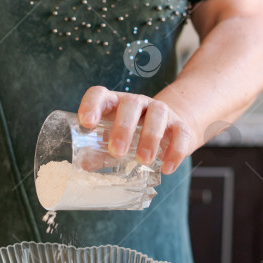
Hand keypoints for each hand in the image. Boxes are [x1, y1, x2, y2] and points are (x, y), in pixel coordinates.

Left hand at [77, 86, 197, 174]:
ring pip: (158, 114)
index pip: (100, 94)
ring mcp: (161, 112)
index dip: (92, 105)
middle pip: (131, 104)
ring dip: (150, 137)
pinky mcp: (180, 125)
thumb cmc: (134, 136)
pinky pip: (181, 133)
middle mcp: (138, 103)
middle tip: (116, 151)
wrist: (171, 130)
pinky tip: (166, 168)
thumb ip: (99, 152)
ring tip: (143, 160)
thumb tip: (82, 164)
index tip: (87, 123)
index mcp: (115, 104)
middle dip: (123, 127)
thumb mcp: (114, 141)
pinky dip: (175, 151)